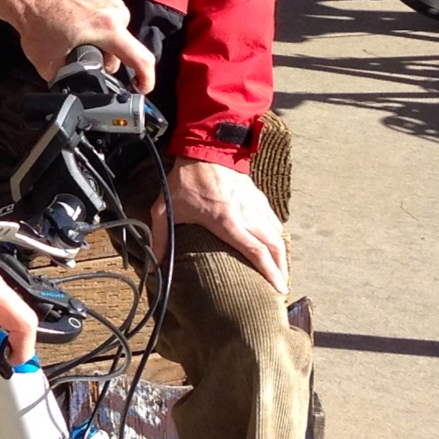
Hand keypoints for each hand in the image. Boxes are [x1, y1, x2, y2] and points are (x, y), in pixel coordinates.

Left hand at [8, 0, 155, 92]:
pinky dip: (100, 33)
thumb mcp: (50, 65)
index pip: (141, 58)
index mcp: (108, 28)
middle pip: (125, 50)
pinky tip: (80, 33)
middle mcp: (115, 12)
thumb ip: (70, 82)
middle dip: (108, 62)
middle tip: (83, 62)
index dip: (146, 79)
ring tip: (77, 44)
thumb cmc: (37, 25)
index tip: (142, 89)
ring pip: (118, 37)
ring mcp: (111, 2)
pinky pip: (111, 23)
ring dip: (103, 48)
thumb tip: (76, 95)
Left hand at [152, 157, 288, 294]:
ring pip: (277, 234)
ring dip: (282, 255)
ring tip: (282, 272)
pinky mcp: (258, 197)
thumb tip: (155, 264)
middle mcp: (246, 214)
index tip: (279, 288)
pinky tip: (276, 247)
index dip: (269, 271)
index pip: (255, 251)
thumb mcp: (164, 209)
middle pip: (274, 246)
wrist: (204, 149)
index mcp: (226, 221)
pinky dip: (278, 237)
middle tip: (283, 288)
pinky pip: (274, 221)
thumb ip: (160, 238)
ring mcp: (255, 205)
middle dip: (281, 269)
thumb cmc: (185, 181)